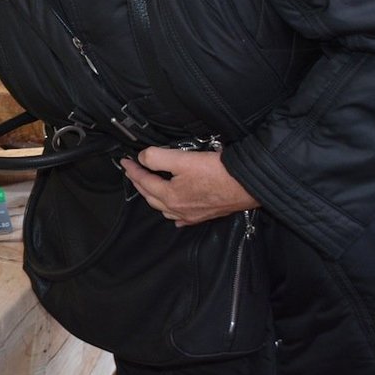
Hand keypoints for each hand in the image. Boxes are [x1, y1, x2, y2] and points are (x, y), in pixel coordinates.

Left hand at [119, 147, 258, 226]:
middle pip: (151, 197)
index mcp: (170, 196)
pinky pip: (183, 217)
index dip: (132, 169)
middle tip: (133, 172)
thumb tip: (143, 158)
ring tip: (149, 187)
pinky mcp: (207, 214)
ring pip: (166, 208)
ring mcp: (193, 215)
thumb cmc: (218, 172)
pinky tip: (174, 212)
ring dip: (154, 197)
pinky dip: (173, 212)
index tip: (125, 161)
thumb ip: (157, 157)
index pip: (144, 181)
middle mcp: (179, 209)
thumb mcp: (183, 159)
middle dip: (139, 183)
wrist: (249, 184)